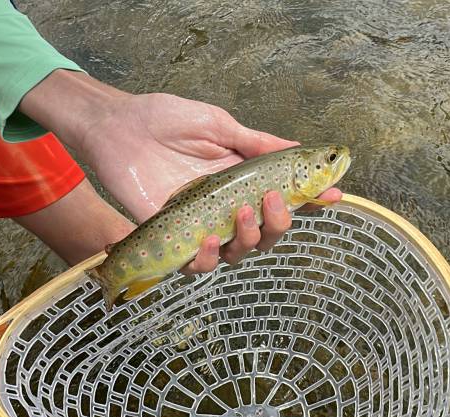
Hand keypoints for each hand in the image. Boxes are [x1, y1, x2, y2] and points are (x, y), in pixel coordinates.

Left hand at [20, 70, 341, 270]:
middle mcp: (225, 206)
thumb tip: (296, 146)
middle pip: (267, 233)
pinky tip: (209, 238)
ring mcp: (200, 225)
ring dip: (249, 240)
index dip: (311, 200)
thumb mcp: (217, 124)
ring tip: (241, 213)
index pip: (283, 197)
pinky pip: (198, 264)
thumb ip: (254, 142)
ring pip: (239, 253)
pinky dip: (209, 258)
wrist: (116, 126)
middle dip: (280, 224)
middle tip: (272, 201)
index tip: (334, 196)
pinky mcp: (172, 239)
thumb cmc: (163, 119)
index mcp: (240, 179)